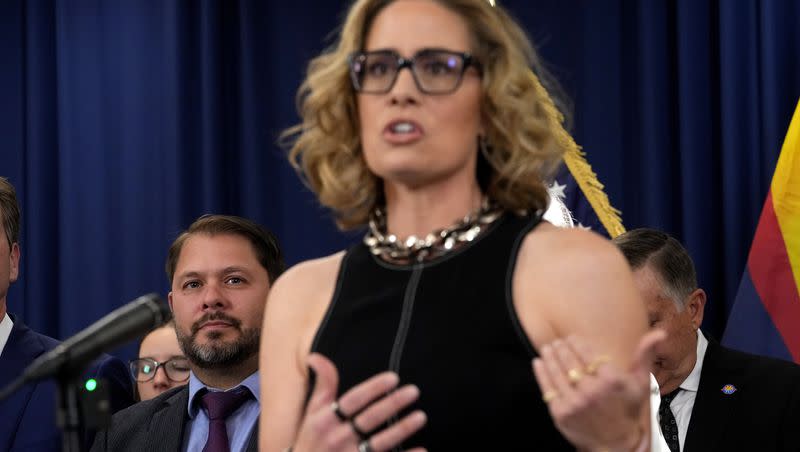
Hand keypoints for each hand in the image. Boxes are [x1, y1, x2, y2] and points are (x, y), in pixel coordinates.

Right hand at [291, 353, 426, 451]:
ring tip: (421, 416)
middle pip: (370, 418)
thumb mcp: (312, 413)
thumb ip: (322, 385)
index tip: (394, 378)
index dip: (373, 388)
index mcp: (326, 420)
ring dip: (402, 429)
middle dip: (392, 404)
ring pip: (380, 443)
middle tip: (414, 390)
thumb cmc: (311, 440)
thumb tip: (315, 356)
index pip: (353, 400)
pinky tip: (421, 449)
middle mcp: (337, 438)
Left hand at [532, 330, 665, 450]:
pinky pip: (547, 388)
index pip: (587, 352)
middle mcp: (592, 390)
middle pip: (570, 360)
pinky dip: (541, 372)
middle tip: (557, 342)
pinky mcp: (561, 413)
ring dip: (550, 356)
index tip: (571, 338)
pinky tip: (538, 362)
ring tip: (547, 348)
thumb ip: (645, 356)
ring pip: (557, 371)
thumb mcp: (641, 383)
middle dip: (561, 347)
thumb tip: (658, 334)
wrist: (615, 444)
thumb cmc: (627, 410)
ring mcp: (574, 402)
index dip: (576, 342)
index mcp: (611, 380)